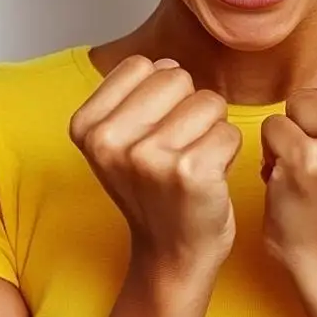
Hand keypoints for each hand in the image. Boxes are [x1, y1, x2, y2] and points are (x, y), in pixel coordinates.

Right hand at [69, 56, 240, 286]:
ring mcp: (149, 157)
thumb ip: (131, 96)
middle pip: (177, 77)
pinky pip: (230, 132)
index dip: (159, 95)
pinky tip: (209, 178)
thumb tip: (165, 63)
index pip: (144, 65)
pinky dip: (228, 153)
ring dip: (210, 130)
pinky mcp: (190, 173)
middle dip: (187, 108)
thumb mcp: (118, 141)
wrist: (170, 252)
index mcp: (87, 126)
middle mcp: (111, 140)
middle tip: (175, 150)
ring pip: (209, 101)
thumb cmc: (152, 190)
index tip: (151, 132)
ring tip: (191, 163)